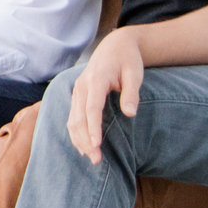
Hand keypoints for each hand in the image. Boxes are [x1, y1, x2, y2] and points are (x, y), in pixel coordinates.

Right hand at [64, 30, 143, 165]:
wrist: (114, 46)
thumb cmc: (128, 60)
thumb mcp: (135, 73)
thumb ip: (131, 93)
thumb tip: (130, 113)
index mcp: (96, 79)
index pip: (92, 107)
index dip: (93, 127)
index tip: (97, 145)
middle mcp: (82, 86)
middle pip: (79, 117)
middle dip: (86, 140)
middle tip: (97, 160)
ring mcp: (77, 91)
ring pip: (72, 120)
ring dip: (79, 140)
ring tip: (91, 158)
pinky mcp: (77, 96)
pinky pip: (72, 118)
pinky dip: (76, 134)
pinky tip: (84, 147)